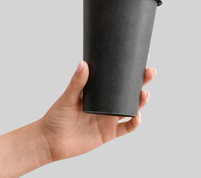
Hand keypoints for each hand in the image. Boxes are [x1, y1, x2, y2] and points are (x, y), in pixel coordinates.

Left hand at [40, 60, 155, 161]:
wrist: (50, 142)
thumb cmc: (57, 117)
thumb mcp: (67, 98)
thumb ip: (77, 83)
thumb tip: (83, 63)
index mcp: (100, 93)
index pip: (118, 79)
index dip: (132, 70)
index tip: (142, 58)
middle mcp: (108, 105)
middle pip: (130, 92)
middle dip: (142, 82)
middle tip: (149, 72)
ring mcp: (110, 118)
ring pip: (131, 108)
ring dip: (141, 101)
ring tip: (144, 94)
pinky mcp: (109, 133)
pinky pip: (126, 128)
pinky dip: (134, 123)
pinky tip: (137, 116)